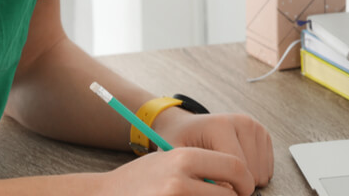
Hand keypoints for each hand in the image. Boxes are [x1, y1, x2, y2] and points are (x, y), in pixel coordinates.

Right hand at [90, 147, 255, 195]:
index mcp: (183, 157)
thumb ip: (201, 167)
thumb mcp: (169, 162)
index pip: (235, 166)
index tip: (243, 189)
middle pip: (230, 195)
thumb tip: (240, 180)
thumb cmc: (141, 180)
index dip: (245, 181)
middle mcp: (179, 180)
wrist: (103, 195)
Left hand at [153, 110, 274, 187]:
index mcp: (220, 125)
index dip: (229, 189)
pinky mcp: (263, 134)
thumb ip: (197, 174)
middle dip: (237, 185)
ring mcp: (255, 127)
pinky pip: (267, 167)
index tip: (218, 193)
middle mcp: (242, 122)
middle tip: (219, 182)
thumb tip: (222, 191)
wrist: (188, 126)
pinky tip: (238, 169)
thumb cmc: (182, 141)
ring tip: (226, 174)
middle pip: (250, 170)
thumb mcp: (178, 156)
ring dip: (246, 180)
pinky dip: (255, 174)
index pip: (235, 166)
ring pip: (261, 171)